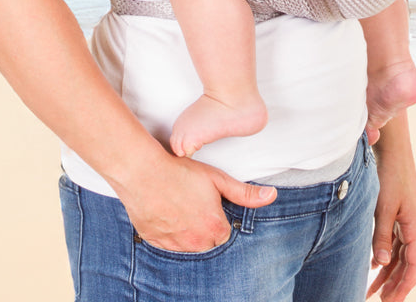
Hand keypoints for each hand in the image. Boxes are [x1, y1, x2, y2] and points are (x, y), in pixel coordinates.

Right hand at [116, 153, 275, 252]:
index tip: (207, 202)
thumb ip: (245, 193)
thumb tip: (272, 195)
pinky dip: (169, 231)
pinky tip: (166, 210)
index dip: (216, 216)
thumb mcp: (217, 179)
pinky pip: (168, 242)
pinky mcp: (155, 241)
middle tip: (192, 202)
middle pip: (207, 241)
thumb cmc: (181, 171)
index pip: (223, 233)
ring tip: (179, 204)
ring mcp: (174, 244)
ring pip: (187, 244)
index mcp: (214, 228)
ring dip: (187, 230)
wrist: (144, 171)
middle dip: (203, 226)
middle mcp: (196, 242)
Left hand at [368, 114, 415, 299]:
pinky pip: (392, 241)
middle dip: (395, 284)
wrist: (391, 145)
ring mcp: (405, 218)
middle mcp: (412, 226)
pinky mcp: (395, 210)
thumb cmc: (390, 173)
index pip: (414, 267)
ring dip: (387, 272)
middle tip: (381, 301)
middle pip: (407, 264)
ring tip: (373, 289)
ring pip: (398, 254)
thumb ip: (382, 235)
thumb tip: (382, 264)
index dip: (404, 286)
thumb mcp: (384, 206)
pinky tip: (373, 263)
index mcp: (415, 227)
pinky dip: (384, 254)